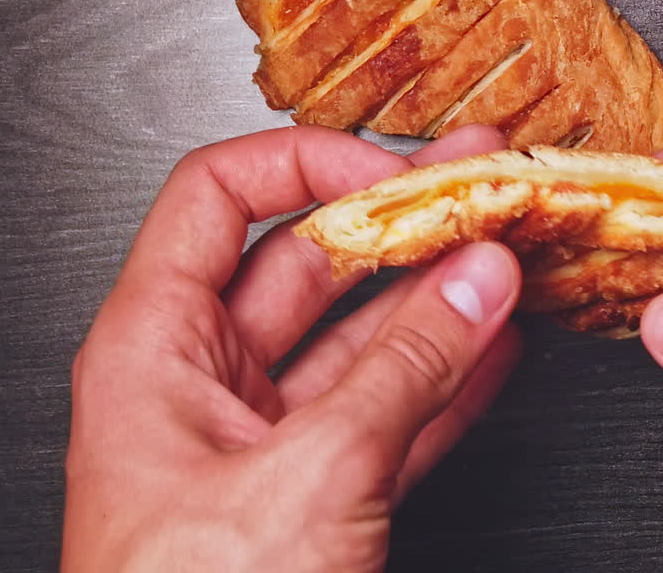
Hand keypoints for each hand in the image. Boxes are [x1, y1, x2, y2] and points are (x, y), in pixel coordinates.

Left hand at [64, 125, 521, 571]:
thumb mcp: (308, 478)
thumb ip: (407, 370)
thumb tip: (475, 284)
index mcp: (154, 351)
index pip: (221, 199)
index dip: (311, 166)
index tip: (396, 172)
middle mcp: (205, 384)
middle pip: (310, 262)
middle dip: (402, 222)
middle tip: (478, 186)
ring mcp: (268, 441)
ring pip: (366, 339)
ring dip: (442, 301)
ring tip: (508, 260)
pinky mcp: (321, 496)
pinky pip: (395, 411)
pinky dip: (451, 380)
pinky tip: (497, 348)